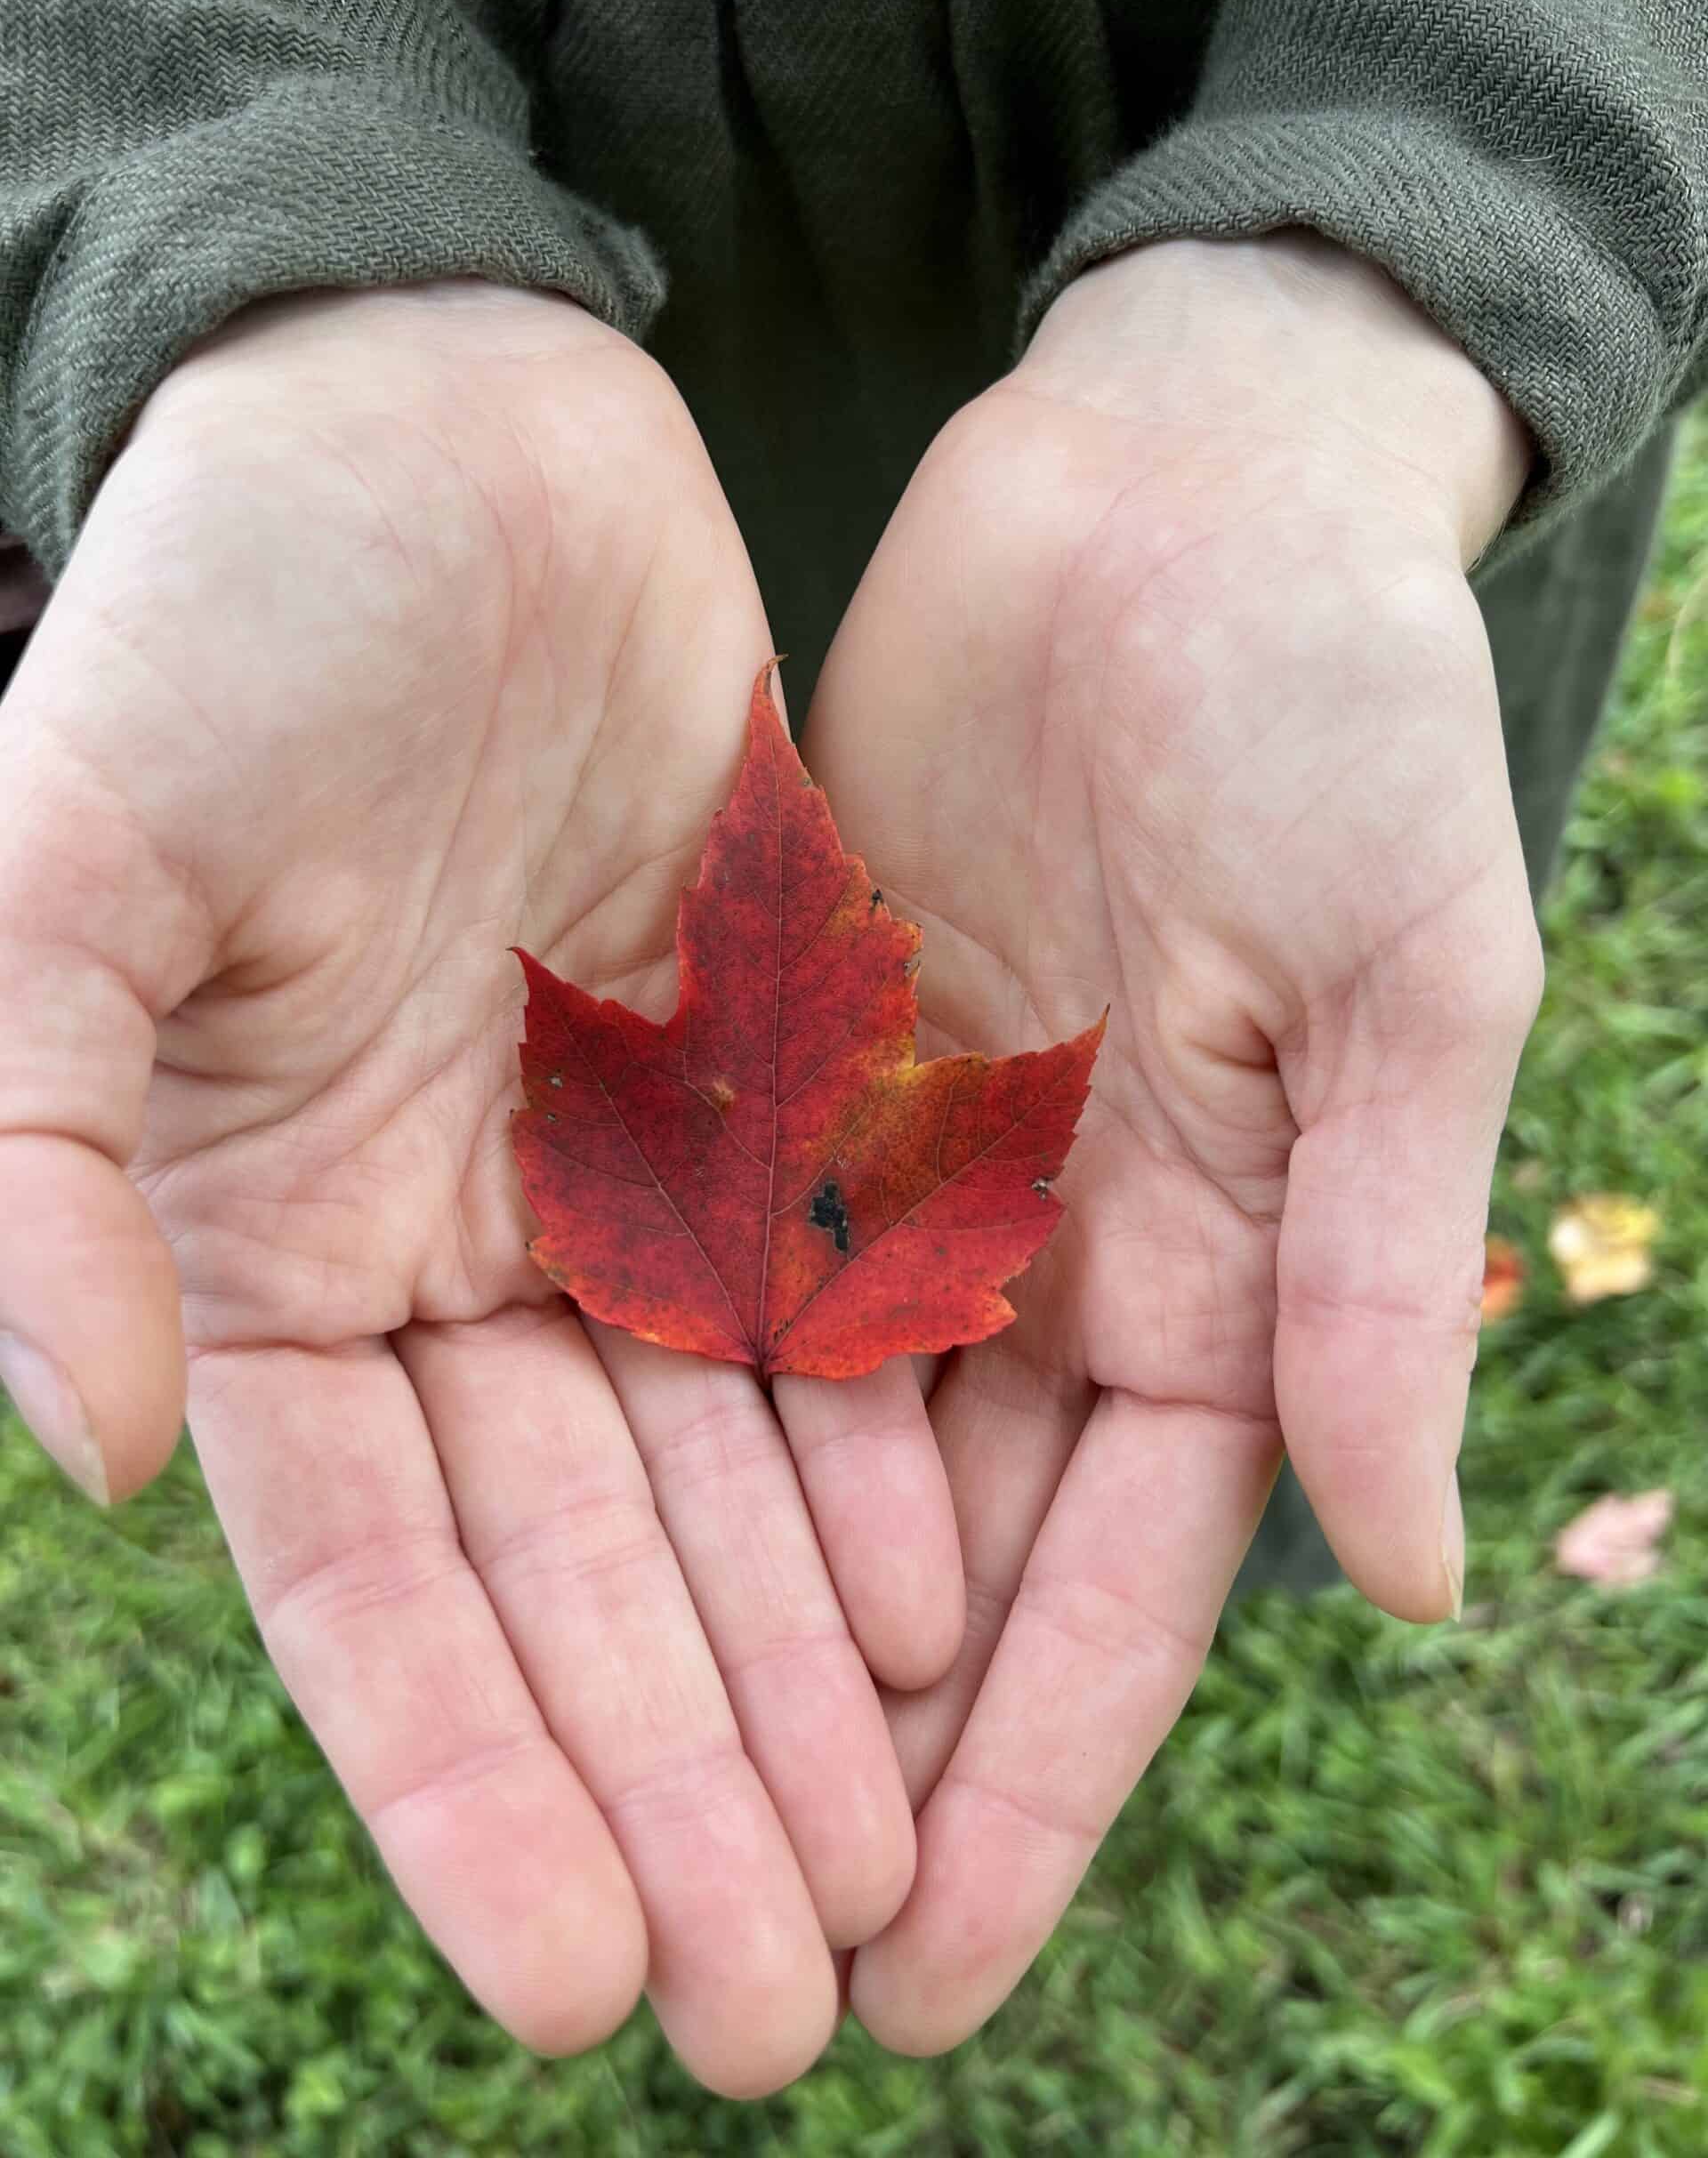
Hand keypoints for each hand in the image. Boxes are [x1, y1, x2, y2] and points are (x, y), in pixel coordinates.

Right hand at [0, 283, 962, 2093]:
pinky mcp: (750, 1086)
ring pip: (715, 1484)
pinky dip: (877, 1465)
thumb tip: (92, 1442)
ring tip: (885, 1875)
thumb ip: (24, 1141)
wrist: (437, 429)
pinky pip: (828, 1312)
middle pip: (572, 1576)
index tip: (574, 1983)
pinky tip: (941, 1619)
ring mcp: (608, 1179)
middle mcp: (444, 1250)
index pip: (372, 1580)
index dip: (468, 1782)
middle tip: (775, 2009)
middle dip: (669, 1787)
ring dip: (790, 1683)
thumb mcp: (54, 852)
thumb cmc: (223, 605)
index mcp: (261, 1243)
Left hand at [805, 233, 1540, 2049]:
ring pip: (809, 1454)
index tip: (937, 1968)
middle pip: (943, 1563)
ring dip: (729, 1631)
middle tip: (741, 1974)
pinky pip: (715, 1265)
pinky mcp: (799, 1056)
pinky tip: (554, 1542)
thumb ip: (1379, 1267)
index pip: (1123, 1580)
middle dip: (854, 1765)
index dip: (1038, 1776)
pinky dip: (651, 1407)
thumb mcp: (1406, 981)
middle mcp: (1060, 1253)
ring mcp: (919, 1164)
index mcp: (1225, 1266)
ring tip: (624, 1814)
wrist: (1177, 484)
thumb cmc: (1342, 704)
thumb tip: (1416, 1574)